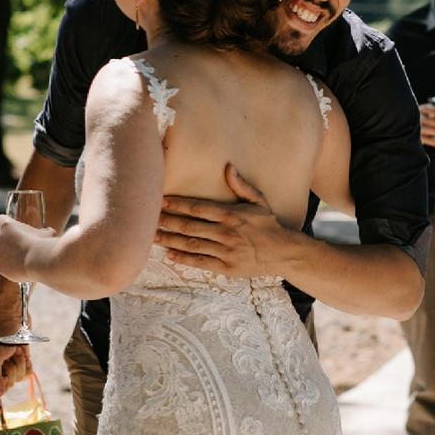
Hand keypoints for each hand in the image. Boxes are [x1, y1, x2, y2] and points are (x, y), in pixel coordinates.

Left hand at [0, 215, 54, 282]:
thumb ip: (42, 231)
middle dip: (8, 242)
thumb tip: (47, 232)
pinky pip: (2, 266)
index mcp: (7, 225)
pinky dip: (9, 267)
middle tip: (21, 246)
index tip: (13, 229)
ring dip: (7, 255)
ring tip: (22, 259)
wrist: (40, 262)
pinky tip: (21, 269)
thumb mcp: (47, 233)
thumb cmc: (44, 244)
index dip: (7, 224)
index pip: (0, 219)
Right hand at [0, 337, 31, 395]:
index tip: (3, 379)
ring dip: (19, 364)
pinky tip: (22, 353)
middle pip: (7, 385)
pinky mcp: (22, 360)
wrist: (14, 318)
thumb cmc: (1, 336)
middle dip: (11, 372)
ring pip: (18, 378)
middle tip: (8, 359)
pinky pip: (28, 372)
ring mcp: (10, 364)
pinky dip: (27, 364)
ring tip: (15, 351)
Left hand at [155, 165, 296, 277]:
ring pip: (191, 244)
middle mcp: (226, 233)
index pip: (198, 208)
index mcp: (231, 215)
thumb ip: (241, 186)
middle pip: (190, 226)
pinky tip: (169, 254)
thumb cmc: (269, 225)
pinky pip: (200, 262)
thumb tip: (228, 167)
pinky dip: (183, 258)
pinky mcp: (226, 267)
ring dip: (170, 240)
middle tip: (150, 219)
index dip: (178, 205)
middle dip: (168, 222)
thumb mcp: (259, 201)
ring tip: (153, 236)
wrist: (284, 253)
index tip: (161, 202)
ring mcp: (225, 251)